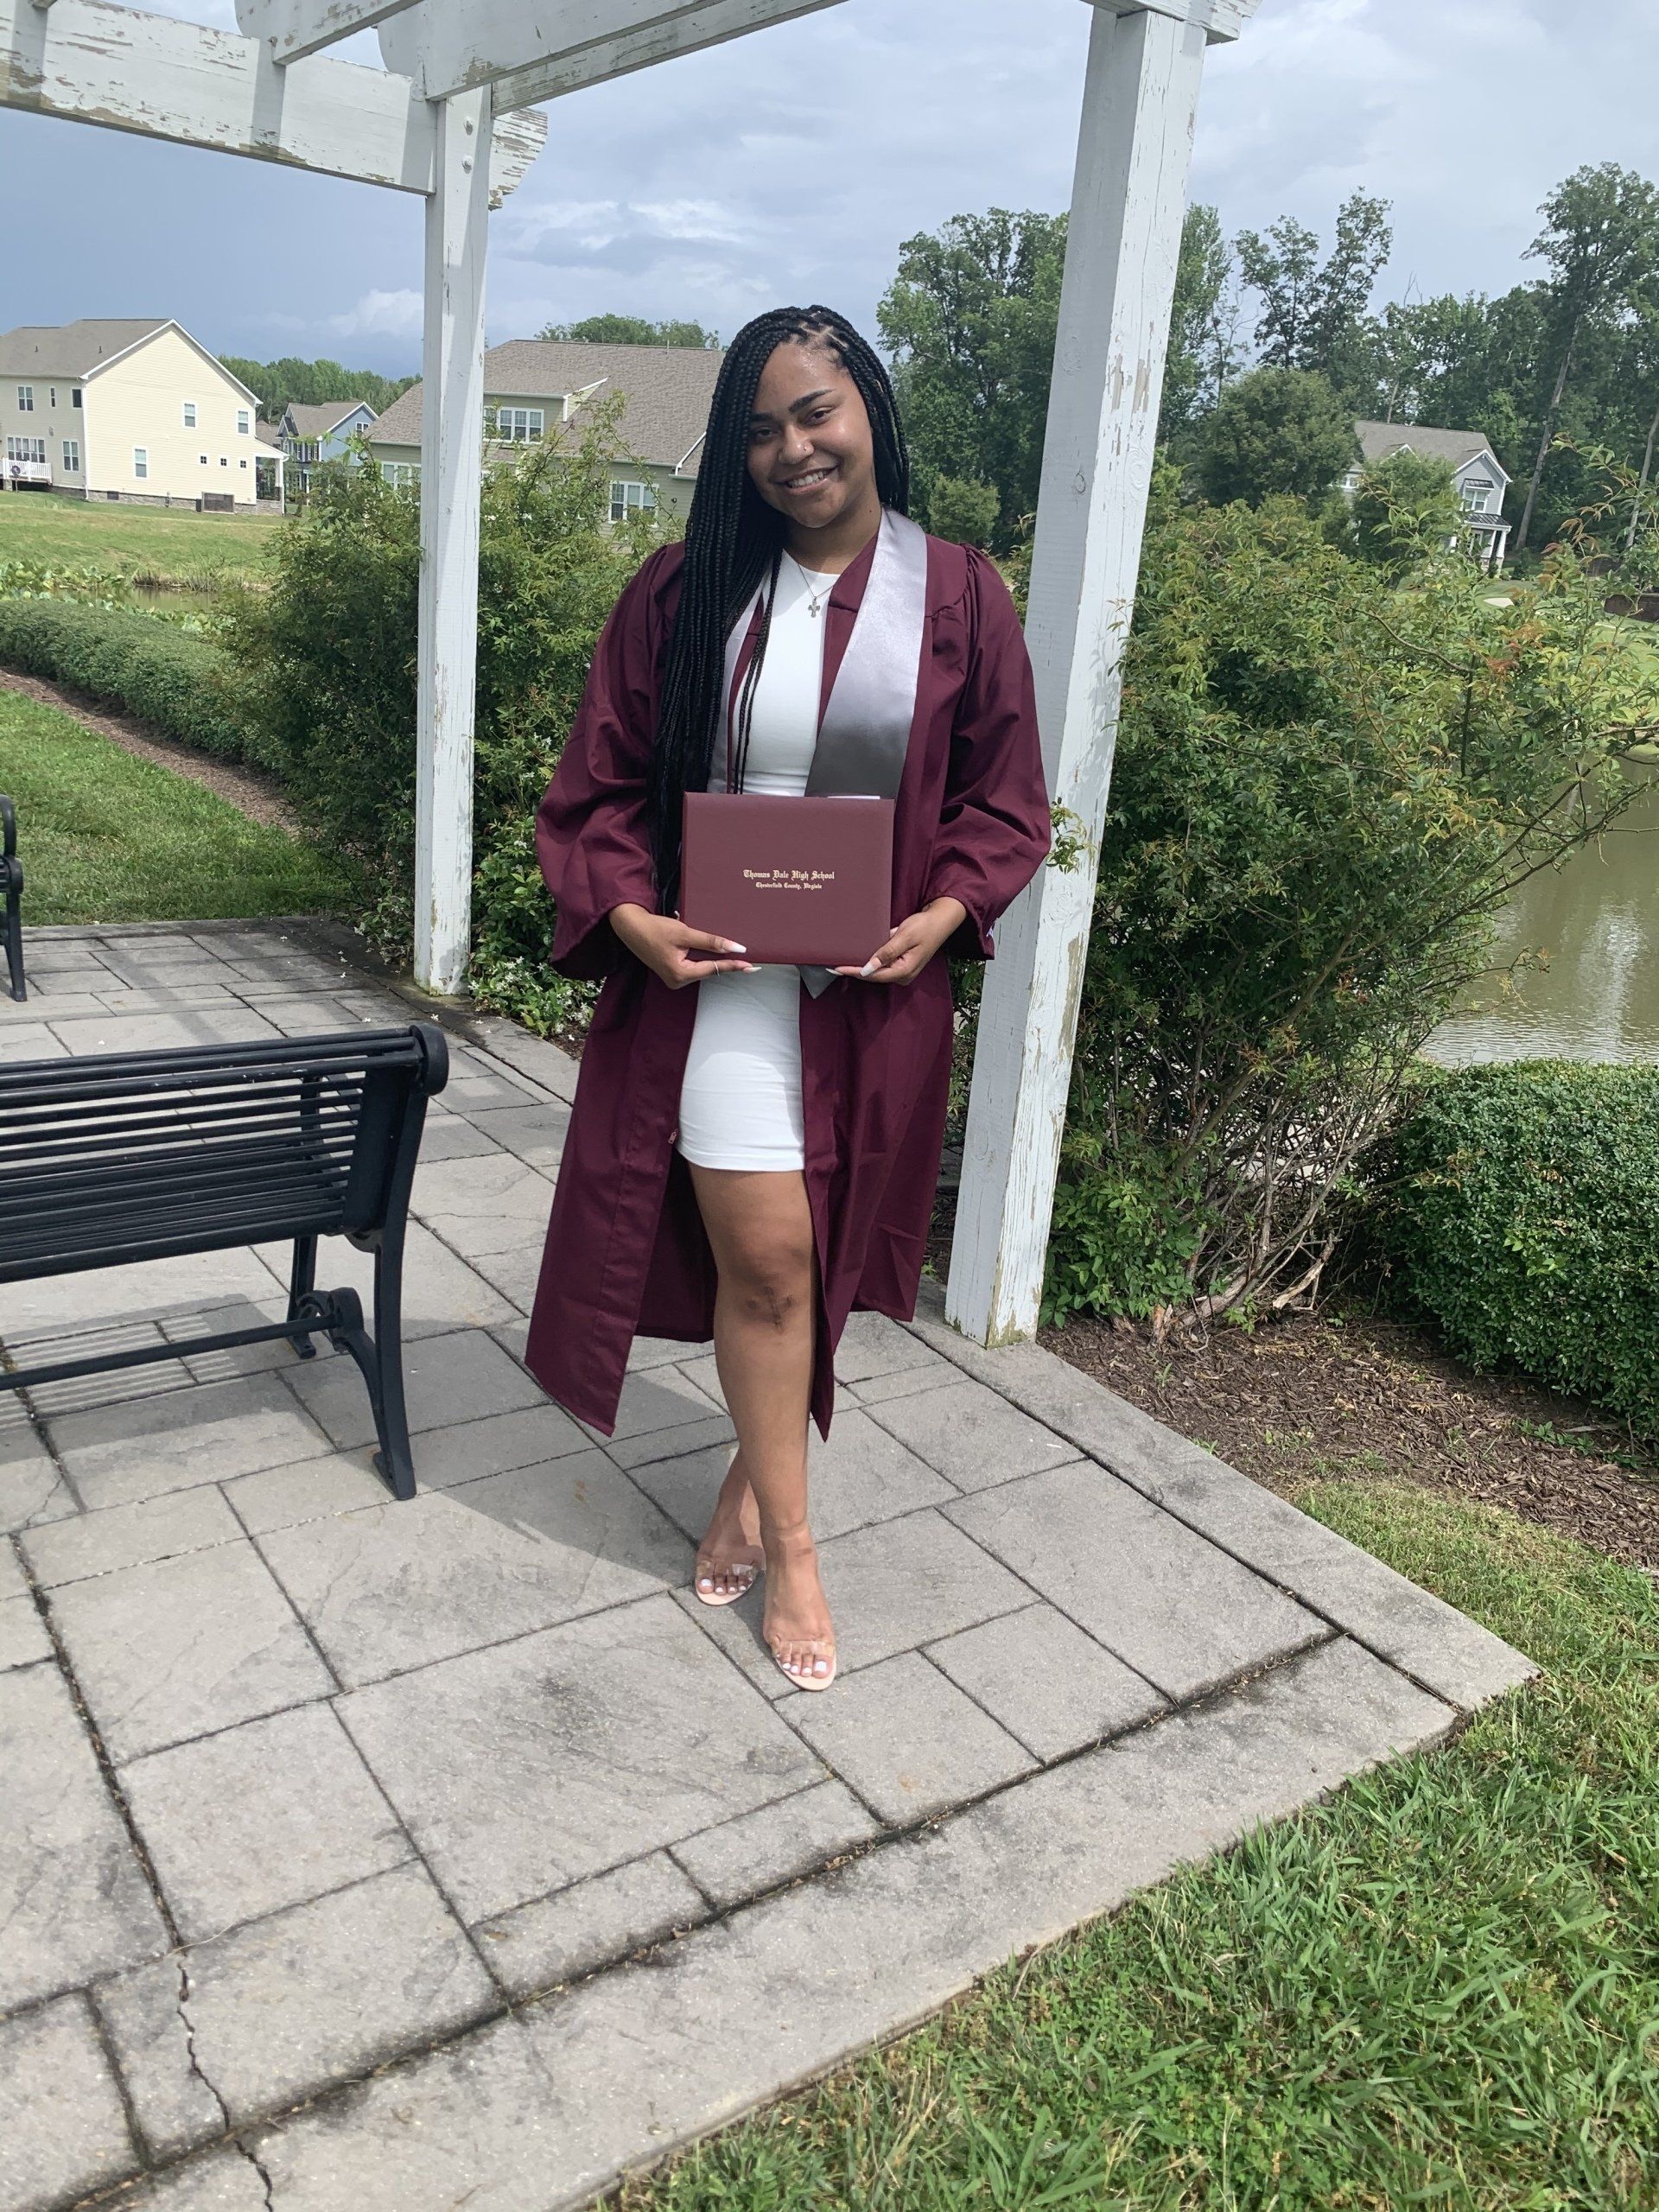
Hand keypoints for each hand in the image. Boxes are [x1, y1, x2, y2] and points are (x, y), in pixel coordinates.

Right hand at [609, 903, 756, 988]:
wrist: (630, 927)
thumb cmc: (654, 929)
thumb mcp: (685, 934)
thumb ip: (711, 942)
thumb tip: (734, 948)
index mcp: (680, 974)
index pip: (713, 969)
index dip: (733, 966)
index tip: (751, 966)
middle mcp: (677, 981)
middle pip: (708, 970)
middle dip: (724, 962)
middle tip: (747, 961)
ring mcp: (674, 978)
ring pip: (701, 967)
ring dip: (713, 958)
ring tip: (732, 955)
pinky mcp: (672, 971)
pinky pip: (693, 965)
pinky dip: (702, 957)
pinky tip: (712, 951)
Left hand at [832, 896, 967, 985]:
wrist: (941, 920)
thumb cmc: (925, 926)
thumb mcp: (905, 936)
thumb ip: (886, 952)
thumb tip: (868, 967)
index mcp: (904, 971)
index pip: (873, 974)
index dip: (853, 971)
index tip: (837, 968)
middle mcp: (903, 975)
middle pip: (873, 976)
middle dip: (853, 970)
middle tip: (832, 966)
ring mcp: (902, 971)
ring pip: (876, 971)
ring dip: (860, 966)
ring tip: (841, 962)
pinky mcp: (901, 964)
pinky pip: (882, 965)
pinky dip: (870, 961)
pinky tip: (857, 957)